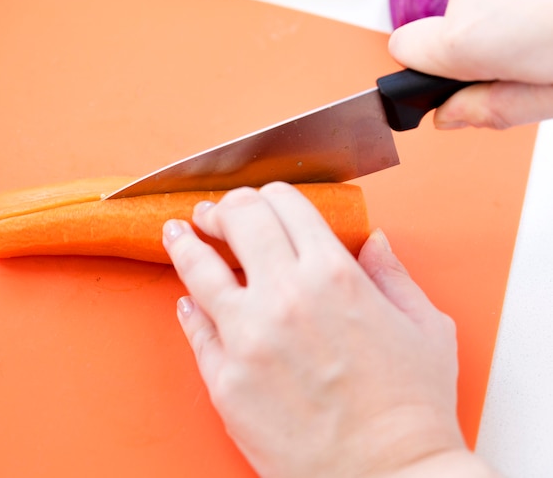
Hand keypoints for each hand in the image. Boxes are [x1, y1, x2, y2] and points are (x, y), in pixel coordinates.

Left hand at [162, 182, 494, 476]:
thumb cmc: (412, 410)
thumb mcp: (425, 327)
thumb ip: (394, 274)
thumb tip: (374, 242)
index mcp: (334, 275)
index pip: (287, 205)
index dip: (271, 194)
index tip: (263, 199)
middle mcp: (286, 296)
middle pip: (239, 221)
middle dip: (225, 208)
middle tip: (215, 213)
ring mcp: (248, 337)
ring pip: (200, 268)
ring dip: (186, 242)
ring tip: (177, 232)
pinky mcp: (225, 380)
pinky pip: (195, 329)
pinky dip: (189, 306)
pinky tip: (186, 299)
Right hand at [389, 0, 552, 128]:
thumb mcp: (549, 98)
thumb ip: (491, 110)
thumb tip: (448, 115)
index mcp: (466, 39)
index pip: (403, 49)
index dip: (425, 69)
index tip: (453, 79)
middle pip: (445, 28)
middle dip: (475, 47)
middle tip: (524, 63)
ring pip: (477, 4)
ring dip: (503, 21)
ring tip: (546, 32)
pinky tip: (548, 8)